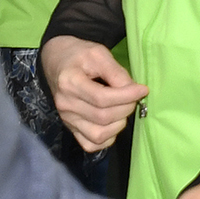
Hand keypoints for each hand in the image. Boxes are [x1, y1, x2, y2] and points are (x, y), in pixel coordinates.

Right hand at [40, 34, 146, 151]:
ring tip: (123, 109)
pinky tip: (113, 123)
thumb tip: (134, 91)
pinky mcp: (70, 128)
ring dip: (119, 124)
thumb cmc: (79, 55)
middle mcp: (65, 104)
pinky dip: (107, 139)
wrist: (57, 61)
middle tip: (134, 97)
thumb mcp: (98, 54)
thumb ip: (116, 72)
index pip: (102, 98)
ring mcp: (67, 119)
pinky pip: (90, 144)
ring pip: (98, 135)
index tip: (142, 89)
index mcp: (69, 82)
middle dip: (126, 108)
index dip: (127, 96)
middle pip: (102, 117)